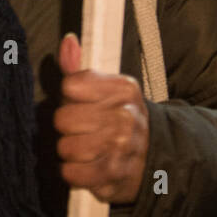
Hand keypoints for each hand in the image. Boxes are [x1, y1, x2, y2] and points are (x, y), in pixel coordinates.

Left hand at [54, 32, 149, 204]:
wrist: (153, 158)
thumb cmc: (119, 118)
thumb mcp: (105, 89)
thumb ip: (79, 68)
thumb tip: (68, 41)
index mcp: (124, 88)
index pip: (71, 86)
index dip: (70, 97)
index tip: (83, 103)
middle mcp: (125, 116)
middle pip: (63, 119)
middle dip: (67, 126)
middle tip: (83, 129)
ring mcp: (121, 148)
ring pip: (65, 147)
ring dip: (69, 151)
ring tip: (85, 149)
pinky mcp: (112, 176)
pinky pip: (71, 173)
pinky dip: (73, 173)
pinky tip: (86, 166)